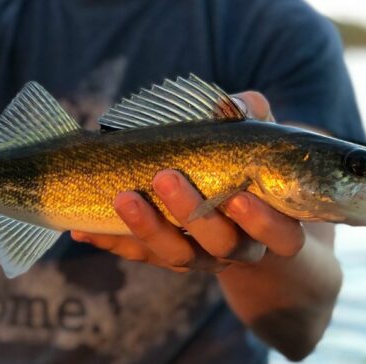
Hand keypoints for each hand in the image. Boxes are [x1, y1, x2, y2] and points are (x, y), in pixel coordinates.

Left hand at [71, 91, 303, 270]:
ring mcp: (199, 257)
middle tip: (166, 177)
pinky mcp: (164, 257)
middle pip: (220, 244)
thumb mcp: (256, 141)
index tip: (238, 196)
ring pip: (176, 254)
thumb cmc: (247, 166)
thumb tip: (233, 103)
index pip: (282, 236)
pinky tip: (83, 230)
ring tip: (123, 197)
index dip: (262, 222)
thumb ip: (252, 119)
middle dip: (192, 213)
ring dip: (147, 228)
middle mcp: (237, 248)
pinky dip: (111, 241)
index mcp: (273, 227)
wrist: (230, 211)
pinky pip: (138, 254)